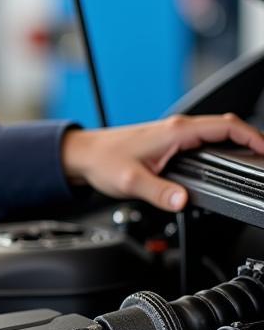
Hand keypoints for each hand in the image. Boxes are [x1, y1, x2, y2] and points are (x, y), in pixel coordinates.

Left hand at [60, 113, 263, 211]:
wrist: (82, 155)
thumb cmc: (103, 161)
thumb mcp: (132, 181)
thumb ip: (160, 192)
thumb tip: (183, 201)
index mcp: (176, 132)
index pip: (227, 127)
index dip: (254, 137)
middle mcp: (177, 129)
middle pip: (227, 129)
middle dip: (252, 141)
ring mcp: (173, 135)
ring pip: (216, 134)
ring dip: (237, 145)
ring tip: (253, 163)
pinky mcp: (169, 143)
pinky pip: (203, 142)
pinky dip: (220, 149)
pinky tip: (224, 164)